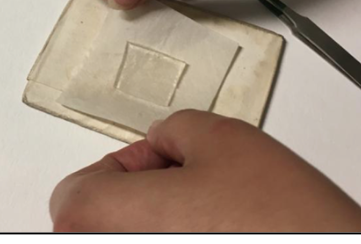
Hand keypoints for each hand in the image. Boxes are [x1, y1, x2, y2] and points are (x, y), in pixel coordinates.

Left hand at [50, 110, 360, 231]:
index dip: (131, 163)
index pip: (83, 182)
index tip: (166, 159)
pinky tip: (227, 232)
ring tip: (220, 214)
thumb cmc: (276, 220)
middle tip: (198, 185)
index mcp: (95, 216)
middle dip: (149, 195)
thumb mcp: (223, 138)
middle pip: (107, 218)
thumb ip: (175, 128)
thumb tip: (169, 139)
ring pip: (140, 236)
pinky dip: (185, 236)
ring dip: (168, 222)